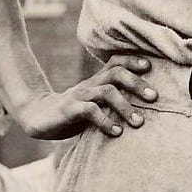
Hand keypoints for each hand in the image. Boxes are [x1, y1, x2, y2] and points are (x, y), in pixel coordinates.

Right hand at [15, 55, 154, 139]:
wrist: (37, 117)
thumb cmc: (74, 111)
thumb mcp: (96, 102)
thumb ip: (115, 100)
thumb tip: (148, 105)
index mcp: (97, 81)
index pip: (116, 62)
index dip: (133, 60)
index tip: (151, 66)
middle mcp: (90, 85)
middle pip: (116, 74)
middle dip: (137, 83)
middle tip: (154, 97)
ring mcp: (79, 96)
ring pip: (106, 92)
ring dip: (125, 106)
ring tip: (139, 122)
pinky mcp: (69, 110)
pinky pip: (90, 111)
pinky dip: (106, 121)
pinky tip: (117, 132)